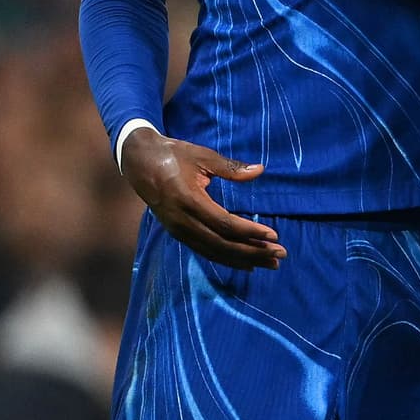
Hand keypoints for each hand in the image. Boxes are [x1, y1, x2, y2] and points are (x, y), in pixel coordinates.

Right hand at [122, 126, 285, 267]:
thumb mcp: (202, 156)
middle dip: (252, 252)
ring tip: (269, 264)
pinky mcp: (177, 233)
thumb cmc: (173, 155)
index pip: (225, 224)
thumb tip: (260, 170)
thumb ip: (231, 167)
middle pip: (221, 244)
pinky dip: (226, 259)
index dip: (250, 232)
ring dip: (243, 260)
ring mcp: (177, 230)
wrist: (139, 162)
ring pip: (213, 252)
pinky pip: (204, 251)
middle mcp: (181, 221)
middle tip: (280, 255)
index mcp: (188, 200)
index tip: (274, 236)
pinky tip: (245, 264)